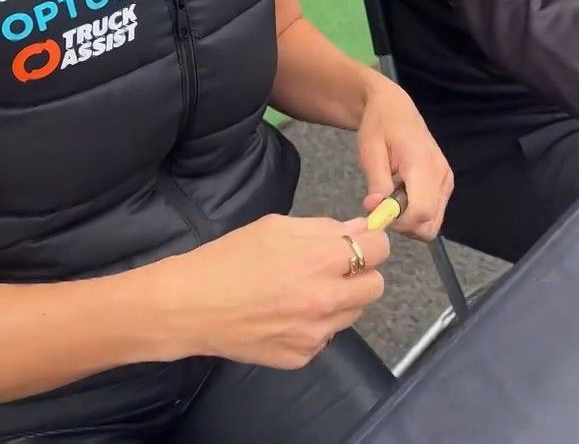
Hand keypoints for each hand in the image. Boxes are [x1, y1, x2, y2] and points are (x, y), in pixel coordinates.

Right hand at [163, 214, 388, 369]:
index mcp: (323, 259)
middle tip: (334, 268)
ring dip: (340, 300)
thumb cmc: (232, 257)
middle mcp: (327, 300)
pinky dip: (314, 325)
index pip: (380, 248)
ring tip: (304, 291)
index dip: (370, 241)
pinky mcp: (302, 357)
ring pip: (353, 313)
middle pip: (376, 286)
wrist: (192, 305)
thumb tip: (360, 228)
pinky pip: (325, 338)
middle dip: (361, 273)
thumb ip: (324, 228)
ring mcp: (316, 334)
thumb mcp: (278, 227)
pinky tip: (286, 314)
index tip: (358, 241)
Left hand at [356, 75, 453, 240]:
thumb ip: (376, 182)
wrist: (394, 108)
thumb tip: (375, 211)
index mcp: (422, 164)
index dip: (399, 223)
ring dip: (410, 222)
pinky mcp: (446, 183)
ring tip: (391, 198)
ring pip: (433, 223)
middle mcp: (441, 175)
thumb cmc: (379, 126)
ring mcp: (446, 180)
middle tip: (383, 208)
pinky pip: (434, 213)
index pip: (421, 213)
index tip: (378, 213)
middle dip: (404, 226)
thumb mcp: (370, 151)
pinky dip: (417, 213)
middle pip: (430, 225)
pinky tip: (402, 195)